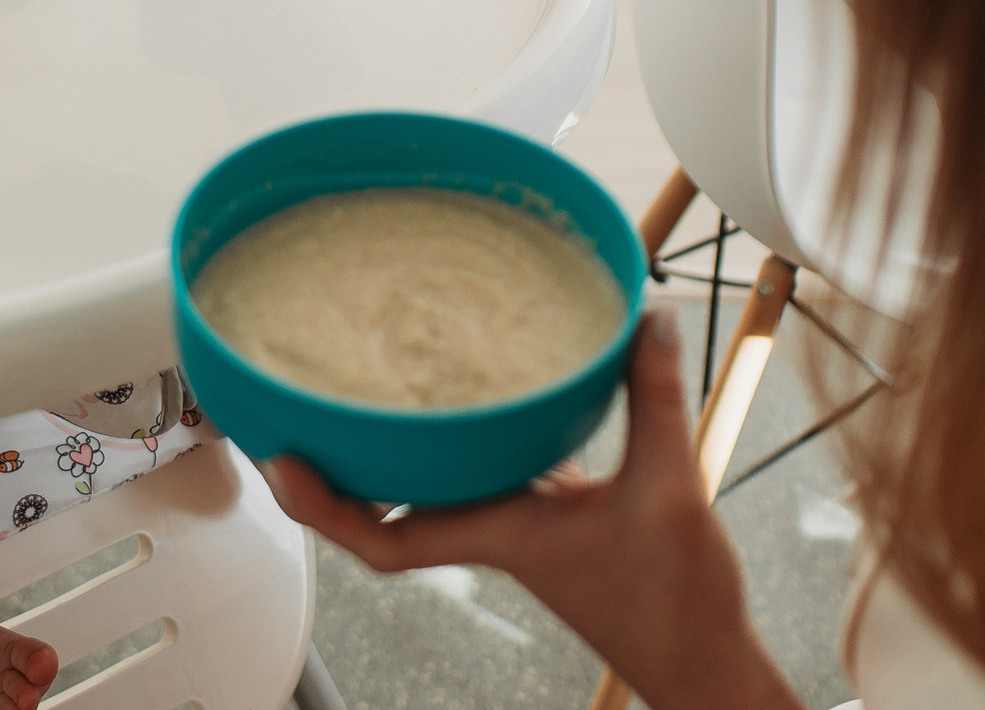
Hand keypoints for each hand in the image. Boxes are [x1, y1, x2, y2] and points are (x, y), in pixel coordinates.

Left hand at [265, 309, 800, 709]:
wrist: (705, 662)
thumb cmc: (675, 606)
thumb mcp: (670, 489)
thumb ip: (653, 400)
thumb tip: (644, 323)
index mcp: (499, 535)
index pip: (382, 539)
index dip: (322, 506)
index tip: (279, 462)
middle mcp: (496, 530)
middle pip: (391, 504)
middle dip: (341, 463)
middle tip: (298, 403)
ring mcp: (521, 525)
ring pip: (438, 485)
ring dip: (401, 446)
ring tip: (369, 384)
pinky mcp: (554, 517)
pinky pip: (492, 471)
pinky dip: (473, 438)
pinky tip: (487, 392)